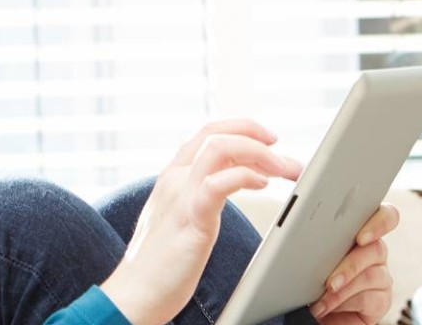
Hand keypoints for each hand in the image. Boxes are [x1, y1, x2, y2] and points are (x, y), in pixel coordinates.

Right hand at [101, 120, 303, 324]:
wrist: (135, 294)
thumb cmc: (161, 263)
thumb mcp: (181, 216)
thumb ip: (200, 193)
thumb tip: (233, 180)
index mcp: (173, 176)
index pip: (208, 132)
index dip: (242, 127)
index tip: (269, 139)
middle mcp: (175, 178)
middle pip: (216, 133)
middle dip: (257, 137)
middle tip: (287, 158)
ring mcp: (181, 195)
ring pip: (220, 148)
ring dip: (259, 154)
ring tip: (282, 169)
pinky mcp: (190, 218)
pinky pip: (219, 184)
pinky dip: (246, 177)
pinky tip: (263, 185)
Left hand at [310, 204, 399, 323]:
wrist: (311, 313)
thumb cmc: (309, 281)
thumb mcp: (308, 256)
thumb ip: (316, 241)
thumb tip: (305, 233)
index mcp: (359, 232)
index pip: (384, 216)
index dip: (380, 222)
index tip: (361, 237)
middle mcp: (374, 253)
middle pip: (377, 248)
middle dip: (351, 264)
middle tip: (331, 281)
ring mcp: (380, 277)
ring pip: (371, 275)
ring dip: (343, 288)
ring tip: (321, 297)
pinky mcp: (381, 300)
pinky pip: (370, 298)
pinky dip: (343, 302)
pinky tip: (325, 306)